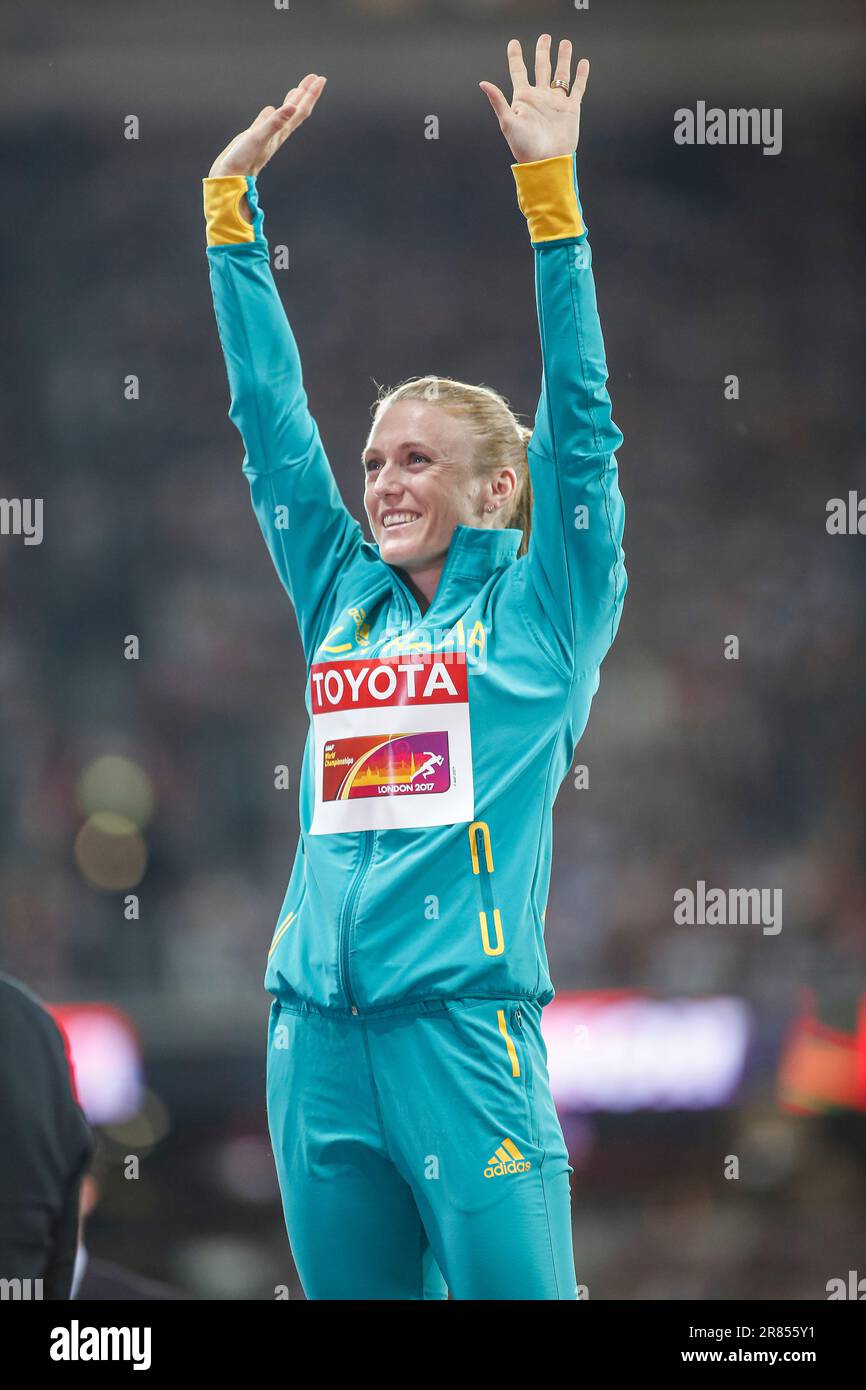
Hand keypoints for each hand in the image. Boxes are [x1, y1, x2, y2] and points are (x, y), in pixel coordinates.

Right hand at [208, 73, 326, 178]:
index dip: (310, 94)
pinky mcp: (255, 137)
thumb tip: (292, 107)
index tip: (320, 79)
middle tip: (315, 78)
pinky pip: (268, 121)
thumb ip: (275, 121)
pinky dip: (273, 113)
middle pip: (296, 110)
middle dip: (305, 93)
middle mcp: (277, 133)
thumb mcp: (259, 136)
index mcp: (281, 131)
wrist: (230, 177)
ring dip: (292, 101)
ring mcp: (267, 135)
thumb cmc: (243, 160)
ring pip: (283, 115)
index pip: (300, 110)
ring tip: (298, 89)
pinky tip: (271, 109)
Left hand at [480, 36, 587, 163]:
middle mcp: (540, 97)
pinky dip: (581, 75)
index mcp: (523, 98)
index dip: (515, 56)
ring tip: (565, 43)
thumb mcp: (507, 123)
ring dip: (563, 59)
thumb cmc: (524, 147)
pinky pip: (577, 88)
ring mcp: (556, 102)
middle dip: (542, 52)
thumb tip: (483, 83)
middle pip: (541, 68)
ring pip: (560, 75)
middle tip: (545, 36)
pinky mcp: (571, 109)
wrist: (546, 162)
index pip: (518, 71)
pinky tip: (583, 63)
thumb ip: (498, 101)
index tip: (514, 42)